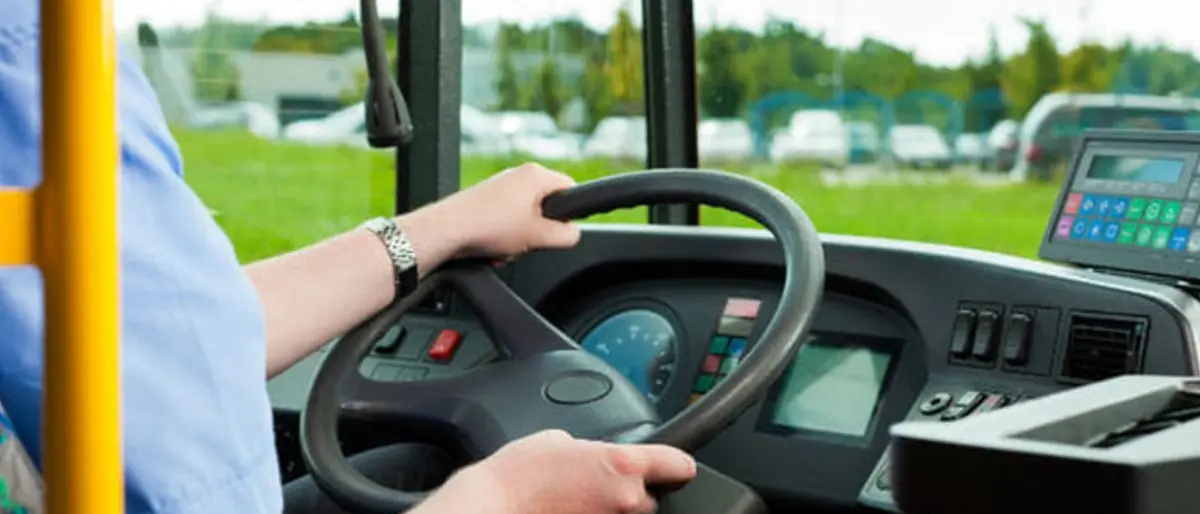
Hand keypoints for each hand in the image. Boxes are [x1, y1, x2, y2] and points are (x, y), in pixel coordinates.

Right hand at [418, 430, 696, 513]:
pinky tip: (568, 512)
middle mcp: (626, 500)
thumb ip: (591, 449)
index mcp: (622, 465)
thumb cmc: (515, 478)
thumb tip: (595, 456)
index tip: (673, 468)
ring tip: (575, 503)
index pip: (679, 465)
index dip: (674, 465)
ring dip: (610, 511)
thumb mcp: (558, 441)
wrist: (490, 510)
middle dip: (629, 493)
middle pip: (649, 498)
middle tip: (594, 487)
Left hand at [431, 163, 580, 258]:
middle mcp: (517, 175)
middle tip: (527, 242)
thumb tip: (573, 234)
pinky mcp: (485, 200)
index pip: (570, 189)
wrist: (446, 231)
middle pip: (546, 207)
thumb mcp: (538, 236)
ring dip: (519, 239)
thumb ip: (566, 235)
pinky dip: (503, 237)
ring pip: (525, 218)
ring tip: (506, 247)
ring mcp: (500, 187)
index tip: (560, 231)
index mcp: (535, 175)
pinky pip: (506, 221)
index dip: (570, 214)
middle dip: (538, 231)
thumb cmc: (487, 226)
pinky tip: (492, 247)